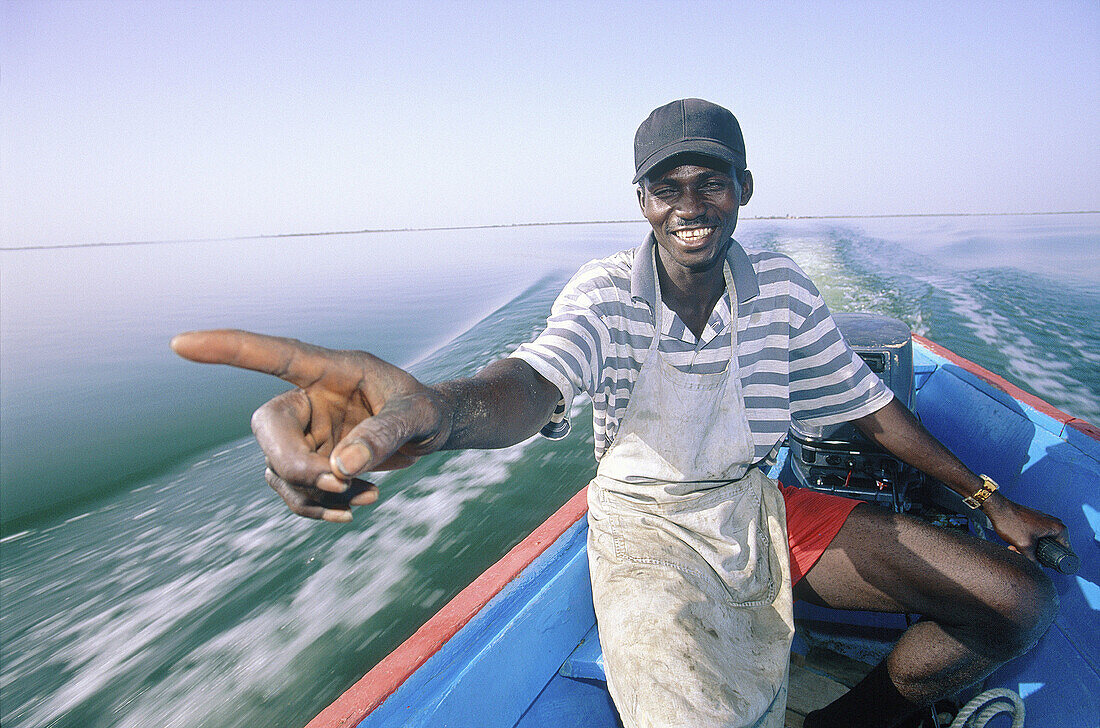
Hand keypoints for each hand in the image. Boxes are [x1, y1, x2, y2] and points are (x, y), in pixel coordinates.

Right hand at [171, 329, 451, 521]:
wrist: (432, 430)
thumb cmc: (425, 409)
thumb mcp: (418, 416)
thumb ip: (384, 436)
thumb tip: (338, 469)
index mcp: (329, 369)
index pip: (271, 354)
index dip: (227, 349)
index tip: (181, 343)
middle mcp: (307, 398)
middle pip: (268, 428)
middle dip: (295, 464)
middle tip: (339, 482)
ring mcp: (305, 433)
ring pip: (278, 469)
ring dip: (314, 493)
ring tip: (368, 495)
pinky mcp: (310, 462)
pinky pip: (293, 491)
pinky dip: (318, 506)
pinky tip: (356, 506)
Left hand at [982, 493, 1068, 561]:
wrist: (997, 508)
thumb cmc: (1011, 523)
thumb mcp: (1024, 546)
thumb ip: (1034, 561)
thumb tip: (1038, 570)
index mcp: (1059, 529)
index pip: (1065, 552)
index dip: (1055, 562)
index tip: (1042, 564)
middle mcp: (1055, 524)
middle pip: (1052, 548)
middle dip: (1037, 555)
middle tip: (1023, 555)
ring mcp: (1045, 522)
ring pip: (1041, 543)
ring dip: (1029, 549)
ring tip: (1014, 548)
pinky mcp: (1035, 521)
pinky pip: (1035, 537)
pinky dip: (1025, 542)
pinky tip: (1013, 544)